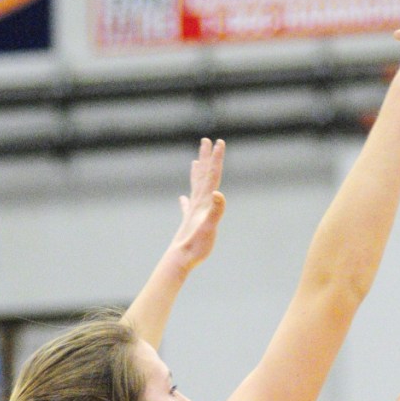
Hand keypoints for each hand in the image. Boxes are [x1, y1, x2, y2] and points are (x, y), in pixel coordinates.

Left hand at [167, 137, 225, 272]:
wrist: (179, 259)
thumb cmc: (196, 246)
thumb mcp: (209, 228)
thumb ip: (215, 211)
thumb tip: (219, 193)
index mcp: (203, 202)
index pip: (212, 176)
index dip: (217, 159)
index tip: (220, 142)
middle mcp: (197, 203)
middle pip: (202, 176)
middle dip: (206, 158)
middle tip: (206, 141)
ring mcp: (191, 212)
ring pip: (195, 187)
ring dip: (197, 173)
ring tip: (195, 162)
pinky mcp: (189, 222)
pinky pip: (187, 206)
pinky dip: (186, 199)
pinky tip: (183, 198)